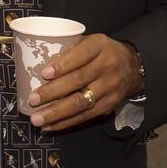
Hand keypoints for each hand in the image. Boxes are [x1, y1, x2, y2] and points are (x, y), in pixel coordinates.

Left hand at [26, 35, 141, 131]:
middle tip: (33, 99)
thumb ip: (70, 49)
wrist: (133, 67)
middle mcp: (107, 66)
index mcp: (100, 46)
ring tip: (37, 118)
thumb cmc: (102, 53)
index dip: (63, 64)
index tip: (44, 73)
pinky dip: (65, 122)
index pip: (82, 54)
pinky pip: (85, 116)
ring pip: (80, 102)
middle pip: (78, 80)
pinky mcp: (108, 105)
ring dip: (56, 112)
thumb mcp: (91, 42)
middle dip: (53, 92)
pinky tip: (49, 126)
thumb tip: (36, 62)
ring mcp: (109, 87)